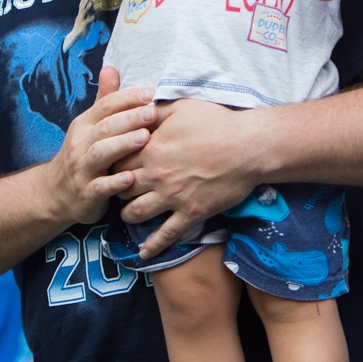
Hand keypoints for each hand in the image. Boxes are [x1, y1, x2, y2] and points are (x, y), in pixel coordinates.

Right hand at [46, 67, 157, 226]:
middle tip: (153, 112)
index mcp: (84, 124)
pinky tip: (131, 178)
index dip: (127, 98)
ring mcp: (82, 169)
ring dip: (122, 145)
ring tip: (144, 138)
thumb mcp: (88, 126)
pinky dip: (115, 183)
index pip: (105, 106)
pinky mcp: (87, 193)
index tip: (151, 92)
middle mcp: (81, 144)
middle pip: (105, 127)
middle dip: (130, 118)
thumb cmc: (81, 155)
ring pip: (101, 154)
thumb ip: (103, 99)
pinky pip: (100, 187)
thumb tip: (111, 67)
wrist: (53, 193)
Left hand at [113, 99, 262, 257]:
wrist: (248, 147)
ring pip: (136, 213)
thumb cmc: (217, 122)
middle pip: (122, 188)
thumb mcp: (181, 107)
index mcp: (151, 149)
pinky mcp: (190, 213)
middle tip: (119, 188)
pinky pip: (166, 234)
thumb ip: (154, 111)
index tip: (116, 165)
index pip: (118, 161)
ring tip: (128, 213)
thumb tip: (137, 111)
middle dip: (117, 188)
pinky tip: (144, 253)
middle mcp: (156, 176)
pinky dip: (153, 246)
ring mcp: (173, 197)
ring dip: (128, 214)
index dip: (114, 163)